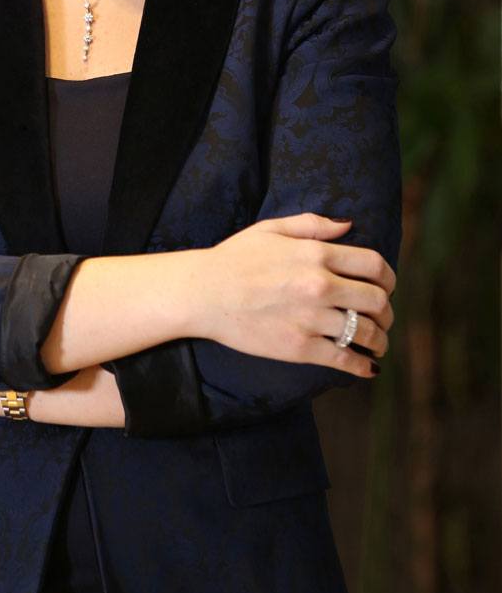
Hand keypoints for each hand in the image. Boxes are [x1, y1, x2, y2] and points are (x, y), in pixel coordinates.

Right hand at [196, 213, 395, 379]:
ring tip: (377, 343)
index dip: (389, 278)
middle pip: (378, 301)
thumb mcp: (272, 229)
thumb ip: (313, 224)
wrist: (204, 293)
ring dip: (380, 340)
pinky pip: (345, 360)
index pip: (374, 265)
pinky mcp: (300, 347)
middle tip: (383, 316)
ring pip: (367, 333)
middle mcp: (320, 285)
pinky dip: (363, 366)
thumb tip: (348, 225)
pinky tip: (368, 367)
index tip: (386, 286)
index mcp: (316, 254)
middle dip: (387, 311)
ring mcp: (311, 319)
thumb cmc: (235, 258)